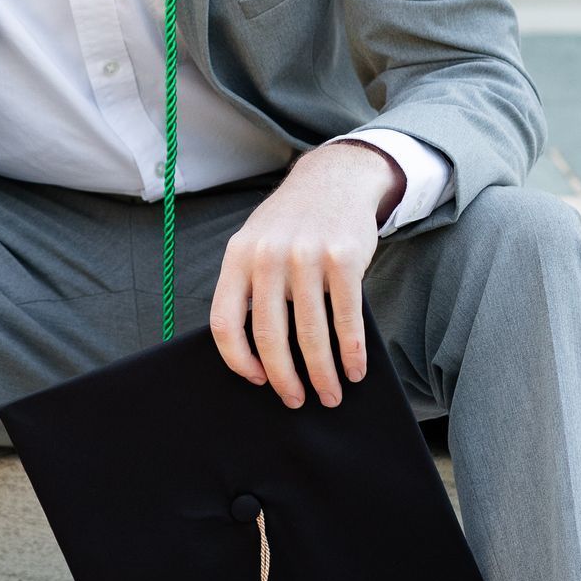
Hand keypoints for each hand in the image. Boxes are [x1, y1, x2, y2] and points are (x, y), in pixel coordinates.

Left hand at [210, 141, 405, 409]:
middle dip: (284, 379)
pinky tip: (355, 369)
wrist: (334, 178)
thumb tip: (257, 358)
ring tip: (330, 395)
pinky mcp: (343, 258)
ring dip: (322, 374)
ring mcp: (306, 256)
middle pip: (269, 336)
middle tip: (297, 401)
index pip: (224, 322)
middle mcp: (267, 255)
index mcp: (238, 257)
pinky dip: (352, 352)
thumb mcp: (256, 243)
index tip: (256, 380)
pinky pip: (346, 319)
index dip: (237, 360)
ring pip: (310, 334)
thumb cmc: (291, 224)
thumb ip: (249, 287)